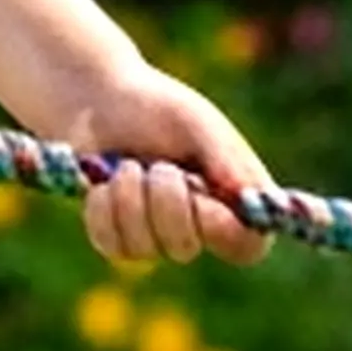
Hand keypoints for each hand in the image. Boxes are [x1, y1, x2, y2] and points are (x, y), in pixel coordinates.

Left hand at [59, 72, 272, 267]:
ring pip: (143, 248)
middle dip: (166, 201)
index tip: (206, 206)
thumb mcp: (197, 124)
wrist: (99, 102)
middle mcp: (197, 226)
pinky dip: (104, 208)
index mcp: (231, 199)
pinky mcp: (117, 239)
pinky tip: (106, 183)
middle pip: (185, 248)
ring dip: (131, 197)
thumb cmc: (157, 108)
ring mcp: (155, 237)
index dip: (228, 235)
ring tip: (130, 165)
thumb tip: (252, 199)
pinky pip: (112, 243)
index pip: (248, 245)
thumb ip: (227, 161)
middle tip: (160, 165)